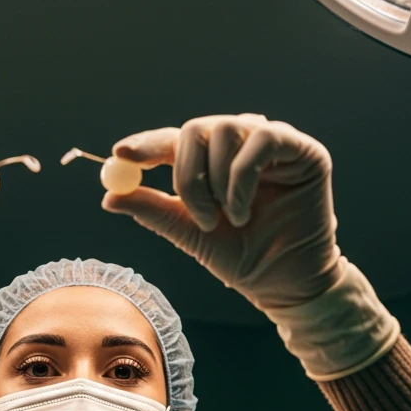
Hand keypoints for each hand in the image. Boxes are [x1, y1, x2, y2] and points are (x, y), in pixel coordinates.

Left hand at [102, 114, 340, 311]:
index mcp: (210, 162)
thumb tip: (109, 197)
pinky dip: (244, 177)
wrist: (282, 283)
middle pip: (196, 128)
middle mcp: (239, 146)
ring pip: (226, 130)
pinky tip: (247, 210)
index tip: (120, 153)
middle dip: (188, 174)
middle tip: (196, 214)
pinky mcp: (301, 149)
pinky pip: (263, 139)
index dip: (146, 144)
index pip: (173, 141)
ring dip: (219, 183)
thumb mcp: (189, 234)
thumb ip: (154, 210)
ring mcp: (270, 143)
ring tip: (231, 219)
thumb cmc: (240, 258)